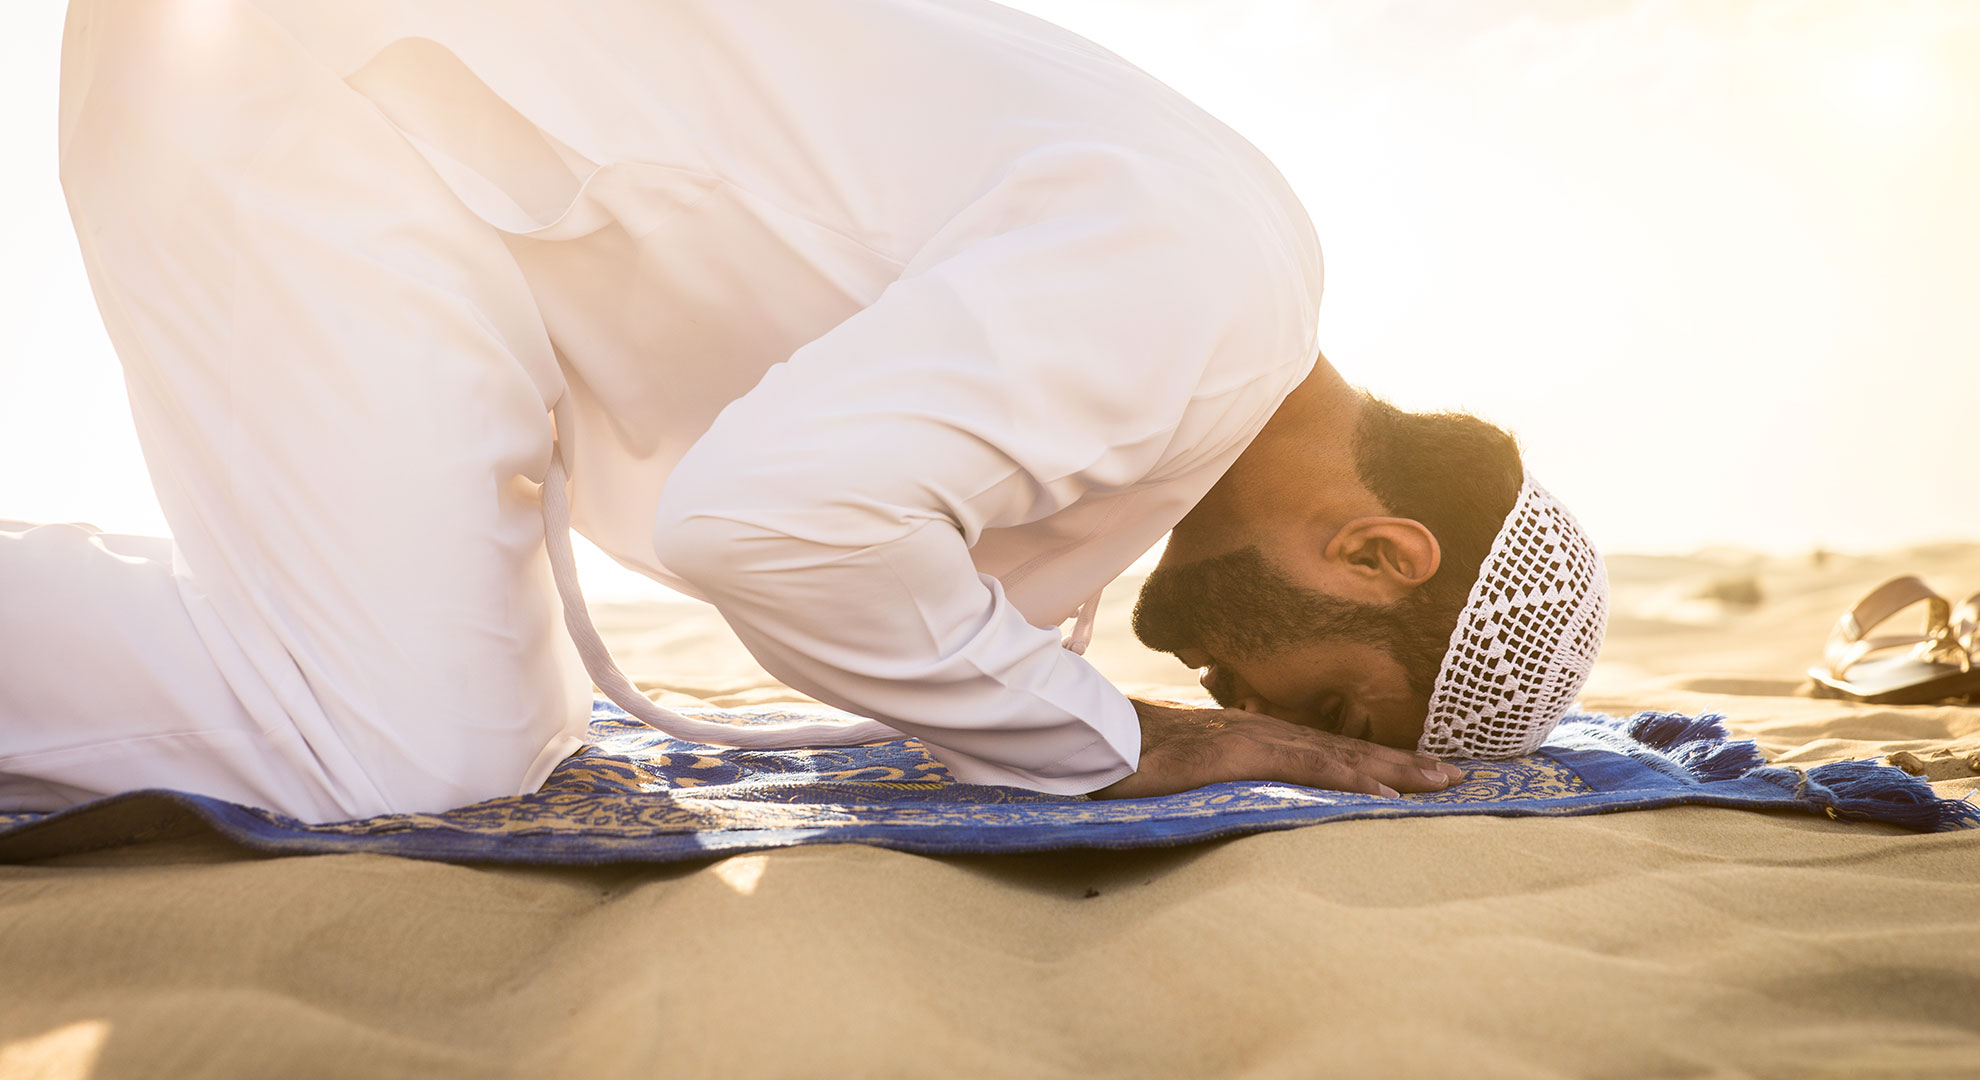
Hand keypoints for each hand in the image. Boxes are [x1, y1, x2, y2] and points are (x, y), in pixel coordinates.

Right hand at [1090, 697, 1465, 799]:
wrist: (1080, 733)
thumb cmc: (1118, 750)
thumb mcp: (1174, 764)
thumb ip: (1207, 771)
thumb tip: (1223, 785)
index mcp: (1247, 735)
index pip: (1324, 748)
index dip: (1373, 758)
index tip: (1420, 769)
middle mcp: (1258, 731)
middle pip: (1345, 747)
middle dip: (1405, 760)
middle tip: (1461, 774)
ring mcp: (1248, 739)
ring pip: (1337, 755)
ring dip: (1395, 767)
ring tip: (1445, 781)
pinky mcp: (1234, 755)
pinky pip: (1302, 769)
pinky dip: (1347, 779)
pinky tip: (1383, 792)